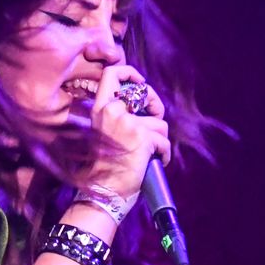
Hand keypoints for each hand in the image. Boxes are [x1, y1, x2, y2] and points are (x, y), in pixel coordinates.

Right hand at [78, 65, 169, 198]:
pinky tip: (154, 162)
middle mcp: (112, 111)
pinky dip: (163, 154)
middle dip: (155, 107)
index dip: (130, 73)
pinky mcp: (142, 137)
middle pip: (144, 93)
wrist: (104, 191)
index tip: (139, 83)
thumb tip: (145, 104)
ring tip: (148, 154)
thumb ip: (120, 115)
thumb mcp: (107, 132)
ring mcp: (128, 123)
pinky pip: (164, 141)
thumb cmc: (107, 166)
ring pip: (159, 123)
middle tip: (154, 121)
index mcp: (100, 109)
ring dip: (159, 140)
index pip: (111, 73)